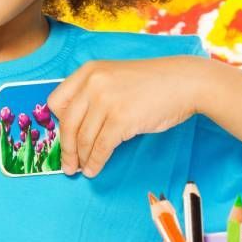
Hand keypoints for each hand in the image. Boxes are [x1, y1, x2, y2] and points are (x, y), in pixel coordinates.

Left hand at [48, 56, 206, 177]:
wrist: (183, 82)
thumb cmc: (151, 83)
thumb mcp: (114, 77)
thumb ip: (93, 93)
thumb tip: (75, 127)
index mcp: (88, 71)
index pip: (57, 101)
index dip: (58, 123)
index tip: (63, 138)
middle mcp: (92, 84)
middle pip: (67, 124)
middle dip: (66, 149)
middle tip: (66, 165)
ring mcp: (106, 101)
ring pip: (84, 139)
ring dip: (82, 159)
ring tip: (82, 170)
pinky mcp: (121, 119)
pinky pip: (101, 148)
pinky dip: (96, 162)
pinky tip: (94, 169)